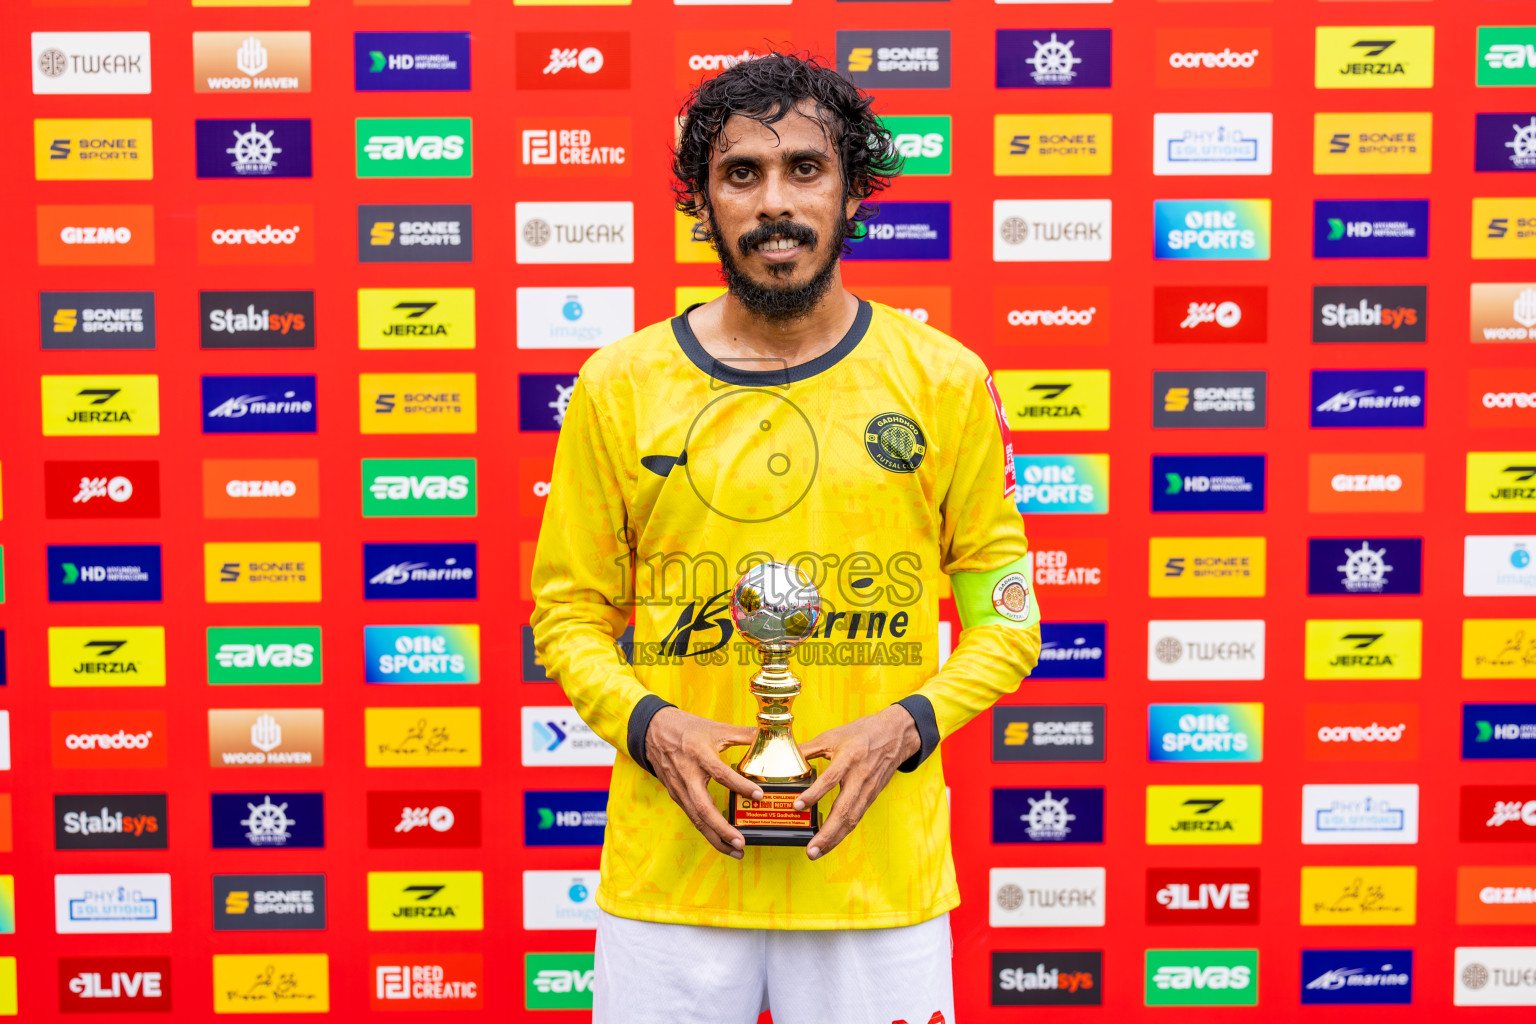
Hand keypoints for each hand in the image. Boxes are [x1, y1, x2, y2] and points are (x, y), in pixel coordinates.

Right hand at [645, 707, 760, 858]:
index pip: (720, 773)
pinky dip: (707, 830)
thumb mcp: (716, 728)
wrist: (653, 731)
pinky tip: (721, 840)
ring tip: (735, 850)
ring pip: (696, 818)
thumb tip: (769, 735)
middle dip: (722, 829)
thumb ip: (744, 734)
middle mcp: (687, 775)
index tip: (759, 795)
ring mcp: (680, 788)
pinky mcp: (677, 795)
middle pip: (703, 808)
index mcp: (699, 755)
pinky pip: (692, 816)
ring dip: (715, 837)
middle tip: (741, 842)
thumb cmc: (686, 728)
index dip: (740, 785)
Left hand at [794, 706, 920, 860]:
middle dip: (826, 833)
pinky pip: (856, 818)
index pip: (831, 779)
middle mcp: (860, 777)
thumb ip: (807, 749)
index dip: (814, 794)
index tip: (797, 806)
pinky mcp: (870, 797)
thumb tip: (784, 757)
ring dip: (834, 839)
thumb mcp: (832, 736)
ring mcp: (867, 790)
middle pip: (844, 810)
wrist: (894, 735)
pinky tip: (830, 842)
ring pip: (851, 819)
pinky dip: (842, 833)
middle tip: (810, 849)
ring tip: (816, 852)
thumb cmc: (862, 734)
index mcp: (849, 758)